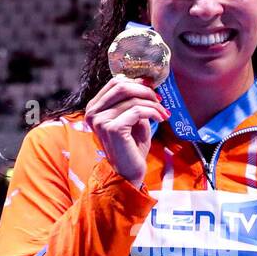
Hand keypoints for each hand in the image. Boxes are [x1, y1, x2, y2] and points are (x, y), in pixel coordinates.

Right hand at [84, 74, 168, 189]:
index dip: (136, 82)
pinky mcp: (113, 128)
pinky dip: (152, 112)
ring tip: (163, 112)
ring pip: (132, 99)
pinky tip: (160, 119)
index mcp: (94, 108)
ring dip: (152, 104)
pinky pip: (137, 111)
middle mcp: (93, 113)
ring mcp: (101, 120)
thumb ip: (134, 102)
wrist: (128, 173)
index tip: (152, 89)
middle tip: (159, 99)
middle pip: (121, 86)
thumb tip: (146, 83)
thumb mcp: (132, 119)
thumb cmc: (131, 147)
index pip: (114, 83)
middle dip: (145, 90)